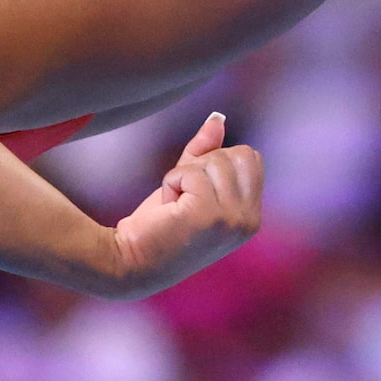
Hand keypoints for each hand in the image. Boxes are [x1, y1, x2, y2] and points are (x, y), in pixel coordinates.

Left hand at [109, 112, 263, 299]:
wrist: (129, 261)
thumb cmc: (158, 226)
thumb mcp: (190, 183)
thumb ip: (206, 151)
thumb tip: (218, 119)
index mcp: (252, 216)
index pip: (250, 157)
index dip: (216, 162)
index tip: (194, 189)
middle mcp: (249, 221)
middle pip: (236, 154)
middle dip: (203, 165)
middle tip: (183, 196)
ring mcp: (232, 220)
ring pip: (213, 160)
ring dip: (184, 175)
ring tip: (174, 204)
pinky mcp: (207, 216)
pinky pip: (190, 172)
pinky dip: (171, 182)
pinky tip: (166, 208)